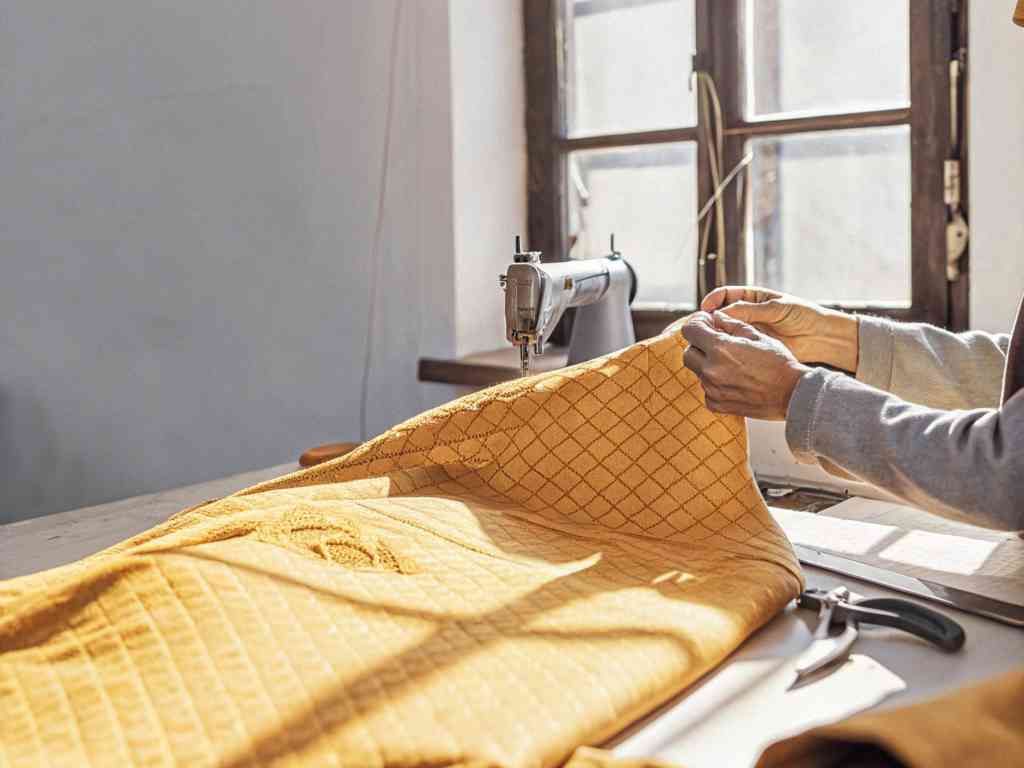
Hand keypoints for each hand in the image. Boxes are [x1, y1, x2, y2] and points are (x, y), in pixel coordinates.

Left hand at [681, 311, 810, 420]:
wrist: (792, 395)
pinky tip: (734, 380)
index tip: (707, 324)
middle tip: (717, 344)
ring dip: (707, 364)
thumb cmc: (778, 362)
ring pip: (697, 371)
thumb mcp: (757, 335)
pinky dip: (714, 383)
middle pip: (688, 352)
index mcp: (720, 348)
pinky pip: (706, 389)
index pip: (690, 330)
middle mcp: (711, 369)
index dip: (697, 324)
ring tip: (730, 363)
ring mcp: (712, 389)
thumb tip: (716, 316)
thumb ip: (732, 324)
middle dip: (699, 345)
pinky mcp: (716, 404)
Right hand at [701, 286, 858, 372]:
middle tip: (700, 327)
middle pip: (720, 315)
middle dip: (708, 320)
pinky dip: (725, 349)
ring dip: (714, 336)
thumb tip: (722, 313)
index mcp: (752, 298)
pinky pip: (734, 347)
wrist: (821, 337)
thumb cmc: (803, 316)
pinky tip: (720, 352)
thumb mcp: (777, 308)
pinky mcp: (752, 347)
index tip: (705, 308)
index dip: (713, 300)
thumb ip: (751, 310)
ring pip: (724, 332)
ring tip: (707, 341)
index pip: (725, 296)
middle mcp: (747, 314)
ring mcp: (749, 331)